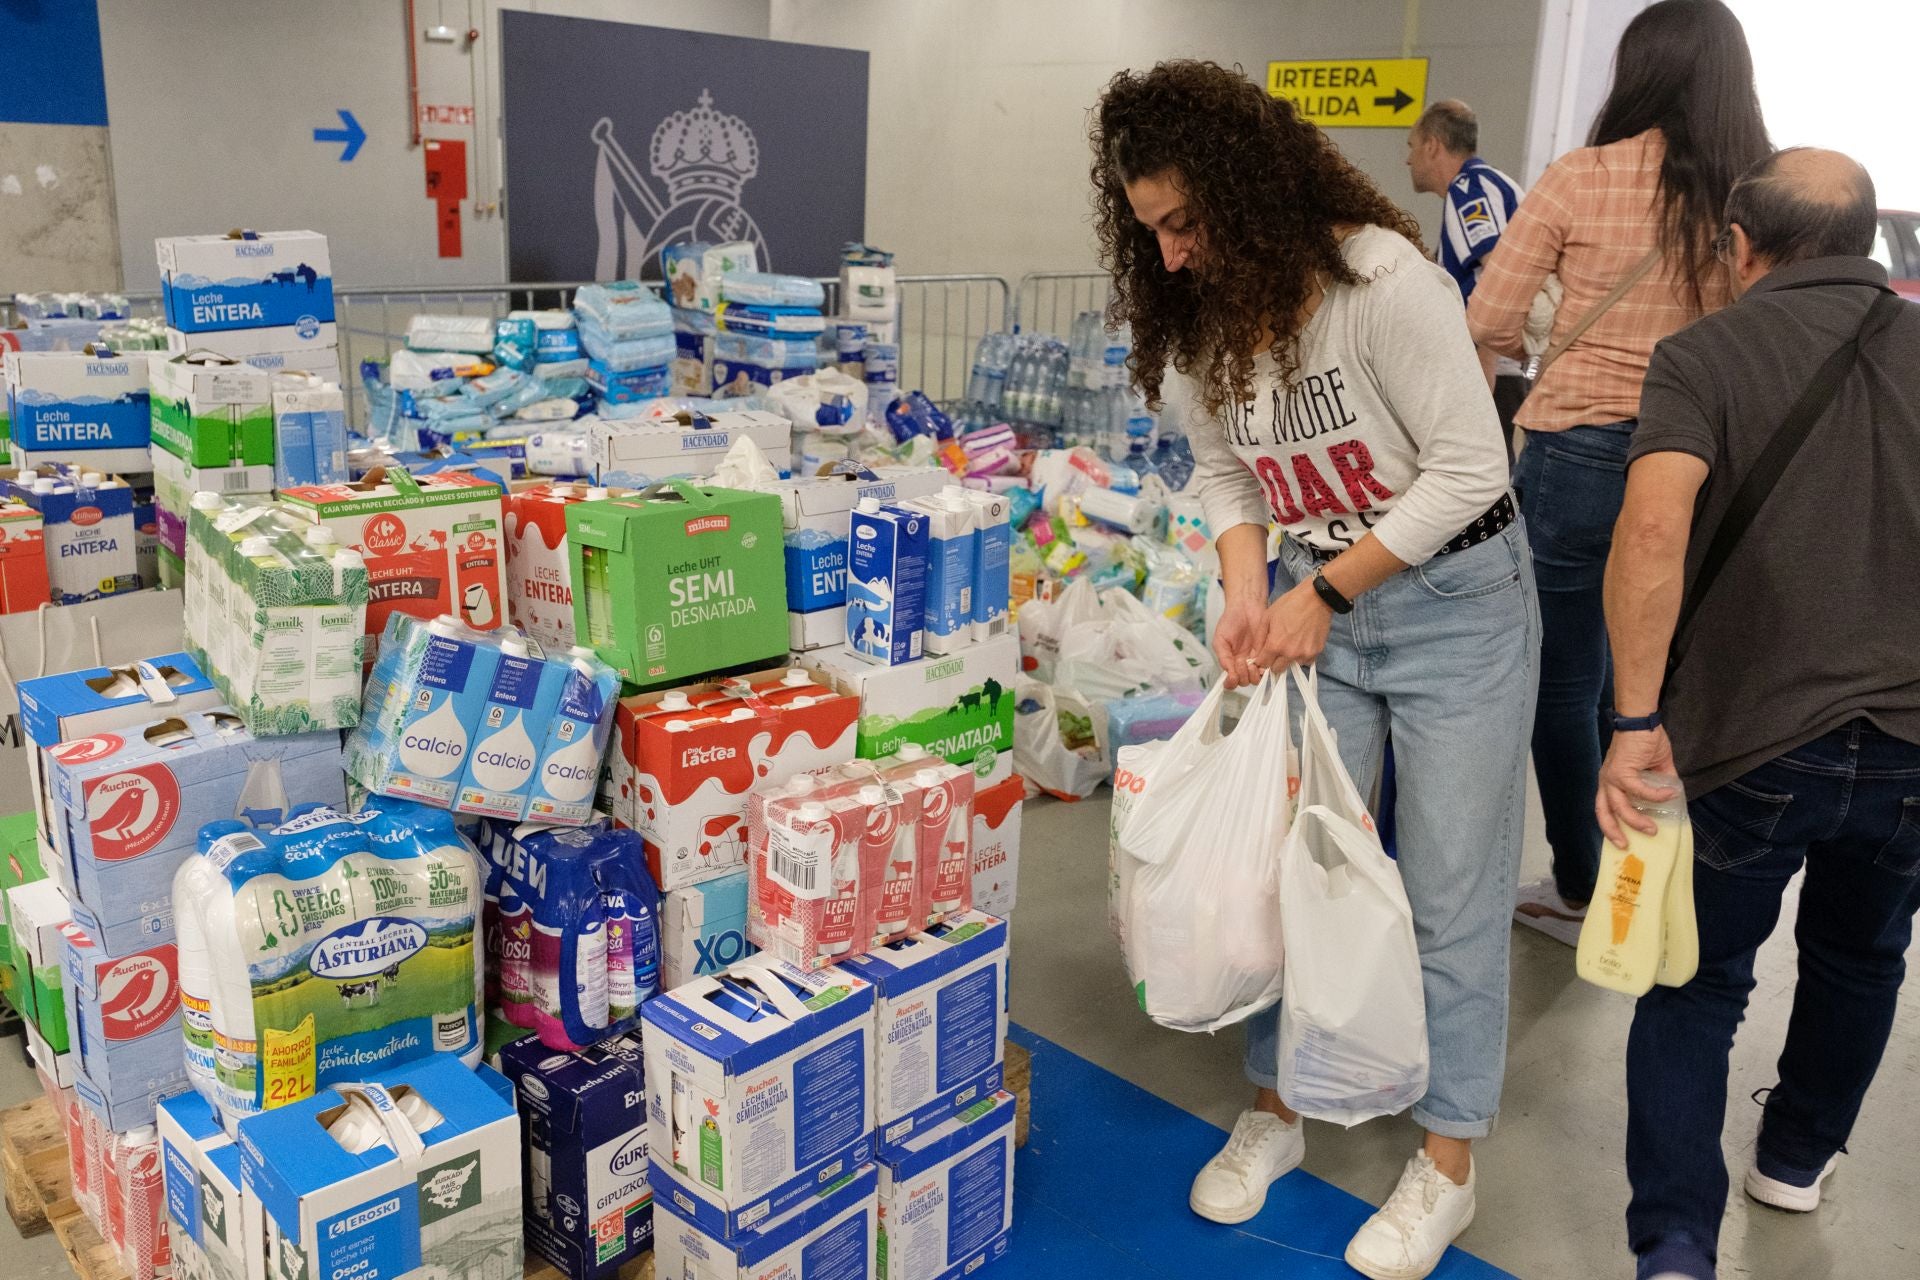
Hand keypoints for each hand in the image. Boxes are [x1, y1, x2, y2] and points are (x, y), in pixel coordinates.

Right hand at [1213, 594, 1267, 689]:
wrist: (1246, 607)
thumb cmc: (1230, 621)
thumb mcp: (1220, 639)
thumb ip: (1223, 657)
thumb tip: (1228, 674)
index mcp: (1229, 662)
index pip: (1230, 681)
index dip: (1231, 682)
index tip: (1232, 677)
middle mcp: (1242, 664)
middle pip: (1243, 682)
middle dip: (1242, 676)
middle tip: (1242, 662)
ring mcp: (1254, 660)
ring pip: (1255, 678)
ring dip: (1253, 675)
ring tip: (1252, 663)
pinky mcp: (1266, 654)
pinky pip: (1267, 668)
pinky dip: (1264, 669)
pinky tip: (1261, 661)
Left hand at [1252, 582, 1331, 670]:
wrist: (1316, 598)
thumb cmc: (1289, 604)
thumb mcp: (1267, 617)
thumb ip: (1259, 639)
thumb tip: (1254, 656)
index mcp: (1275, 645)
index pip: (1263, 665)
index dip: (1261, 660)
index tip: (1263, 654)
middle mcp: (1290, 654)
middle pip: (1277, 670)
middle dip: (1274, 662)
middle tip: (1277, 649)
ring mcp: (1305, 654)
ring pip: (1292, 666)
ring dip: (1289, 659)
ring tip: (1291, 643)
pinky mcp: (1317, 652)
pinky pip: (1305, 661)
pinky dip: (1301, 655)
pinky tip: (1302, 642)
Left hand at [1596, 726, 1679, 847]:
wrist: (1641, 721)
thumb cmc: (1646, 742)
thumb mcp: (1656, 769)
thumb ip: (1660, 785)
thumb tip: (1672, 799)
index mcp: (1610, 782)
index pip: (1604, 807)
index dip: (1610, 825)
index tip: (1621, 840)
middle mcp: (1606, 781)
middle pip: (1603, 812)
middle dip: (1612, 832)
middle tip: (1625, 846)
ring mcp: (1612, 776)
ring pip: (1619, 807)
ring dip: (1636, 821)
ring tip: (1653, 829)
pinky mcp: (1622, 770)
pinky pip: (1639, 790)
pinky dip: (1655, 796)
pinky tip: (1670, 794)